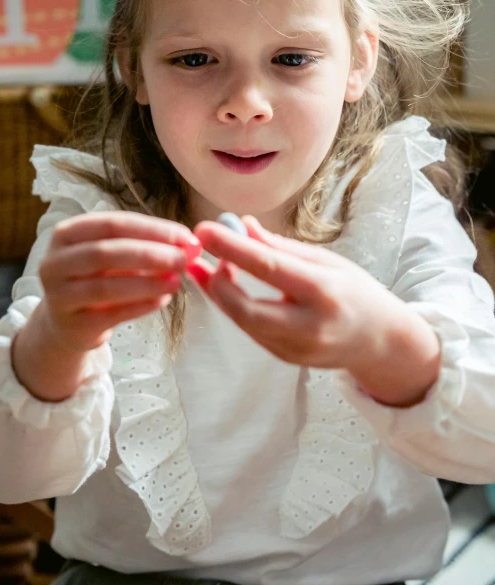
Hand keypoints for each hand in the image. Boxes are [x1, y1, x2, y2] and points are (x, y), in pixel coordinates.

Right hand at [37, 211, 200, 352]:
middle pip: (107, 252)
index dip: (151, 229)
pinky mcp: (72, 324)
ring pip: (107, 286)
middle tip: (183, 260)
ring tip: (176, 282)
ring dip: (147, 283)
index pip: (113, 224)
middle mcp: (55, 262)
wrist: (68, 322)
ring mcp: (59, 295)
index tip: (184, 236)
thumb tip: (187, 244)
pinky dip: (140, 306)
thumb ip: (143, 244)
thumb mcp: (111, 254)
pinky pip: (111, 314)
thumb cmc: (96, 278)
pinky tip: (162, 300)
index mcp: (67, 234)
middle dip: (150, 255)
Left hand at [193, 217, 440, 406]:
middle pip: (246, 309)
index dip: (232, 249)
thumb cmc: (355, 292)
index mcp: (324, 291)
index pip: (269, 269)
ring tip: (206, 265)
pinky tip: (222, 286)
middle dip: (217, 281)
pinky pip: (250, 330)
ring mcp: (296, 349)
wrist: (380, 340)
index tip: (204, 230)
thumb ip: (281, 247)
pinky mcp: (286, 359)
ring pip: (243, 322)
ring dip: (219, 292)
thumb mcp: (326, 261)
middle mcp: (309, 325)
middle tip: (204, 253)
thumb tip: (242, 225)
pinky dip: (233, 307)